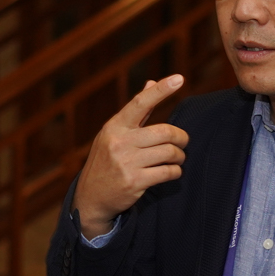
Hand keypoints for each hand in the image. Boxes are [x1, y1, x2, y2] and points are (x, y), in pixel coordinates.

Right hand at [75, 76, 189, 236]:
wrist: (91, 197)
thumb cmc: (106, 161)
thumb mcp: (114, 134)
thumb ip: (136, 111)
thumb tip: (151, 82)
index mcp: (115, 126)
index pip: (141, 102)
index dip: (161, 90)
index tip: (179, 78)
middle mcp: (119, 142)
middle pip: (165, 132)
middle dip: (181, 138)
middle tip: (183, 142)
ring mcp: (126, 162)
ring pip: (169, 153)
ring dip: (180, 156)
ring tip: (177, 158)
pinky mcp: (135, 181)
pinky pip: (168, 172)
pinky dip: (175, 172)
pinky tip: (172, 172)